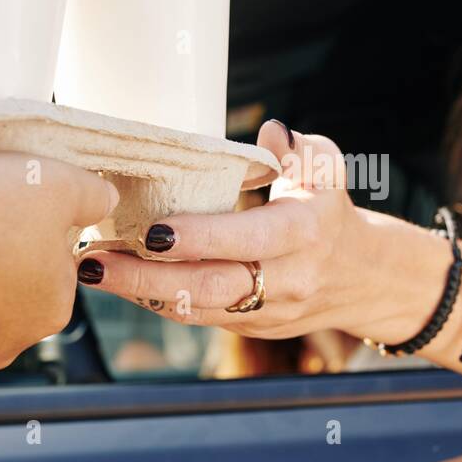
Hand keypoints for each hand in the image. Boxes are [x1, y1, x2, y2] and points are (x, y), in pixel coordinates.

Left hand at [77, 121, 389, 340]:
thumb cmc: (332, 214)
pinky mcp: (253, 328)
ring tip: (94, 272)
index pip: (246, 240)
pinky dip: (159, 302)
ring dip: (141, 294)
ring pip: (197, 310)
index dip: (199, 239)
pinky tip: (124, 282)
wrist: (366, 280)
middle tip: (94, 261)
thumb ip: (300, 150)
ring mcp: (268, 311)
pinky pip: (200, 318)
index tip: (153, 231)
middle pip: (209, 288)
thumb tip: (273, 132)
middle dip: (145, 278)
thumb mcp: (327, 172)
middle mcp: (285, 279)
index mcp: (303, 234)